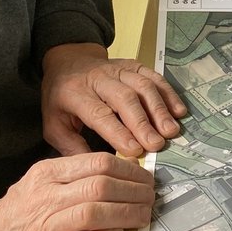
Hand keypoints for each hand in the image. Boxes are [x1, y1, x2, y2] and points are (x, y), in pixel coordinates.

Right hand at [0, 153, 155, 230]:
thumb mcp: (42, 183)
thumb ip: (75, 175)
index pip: (98, 163)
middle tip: (150, 198)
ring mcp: (43, 228)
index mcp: (47, 174)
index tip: (145, 178)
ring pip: (94, 213)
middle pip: (101, 186)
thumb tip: (122, 172)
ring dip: (126, 215)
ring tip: (142, 217)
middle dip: (134, 192)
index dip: (129, 170)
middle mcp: (45, 198)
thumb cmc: (20, 213)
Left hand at [41, 43, 187, 156]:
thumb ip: (72, 147)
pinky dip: (168, 93)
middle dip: (143, 123)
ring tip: (170, 131)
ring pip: (142, 86)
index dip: (119, 132)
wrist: (68, 62)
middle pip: (125, 98)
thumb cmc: (61, 98)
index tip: (135, 151)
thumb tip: (97, 169)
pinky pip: (154, 76)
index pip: (100, 114)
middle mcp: (99, 78)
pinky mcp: (133, 65)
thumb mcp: (54, 124)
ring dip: (159, 109)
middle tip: (157, 144)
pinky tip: (178, 111)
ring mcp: (118, 69)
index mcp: (75, 94)